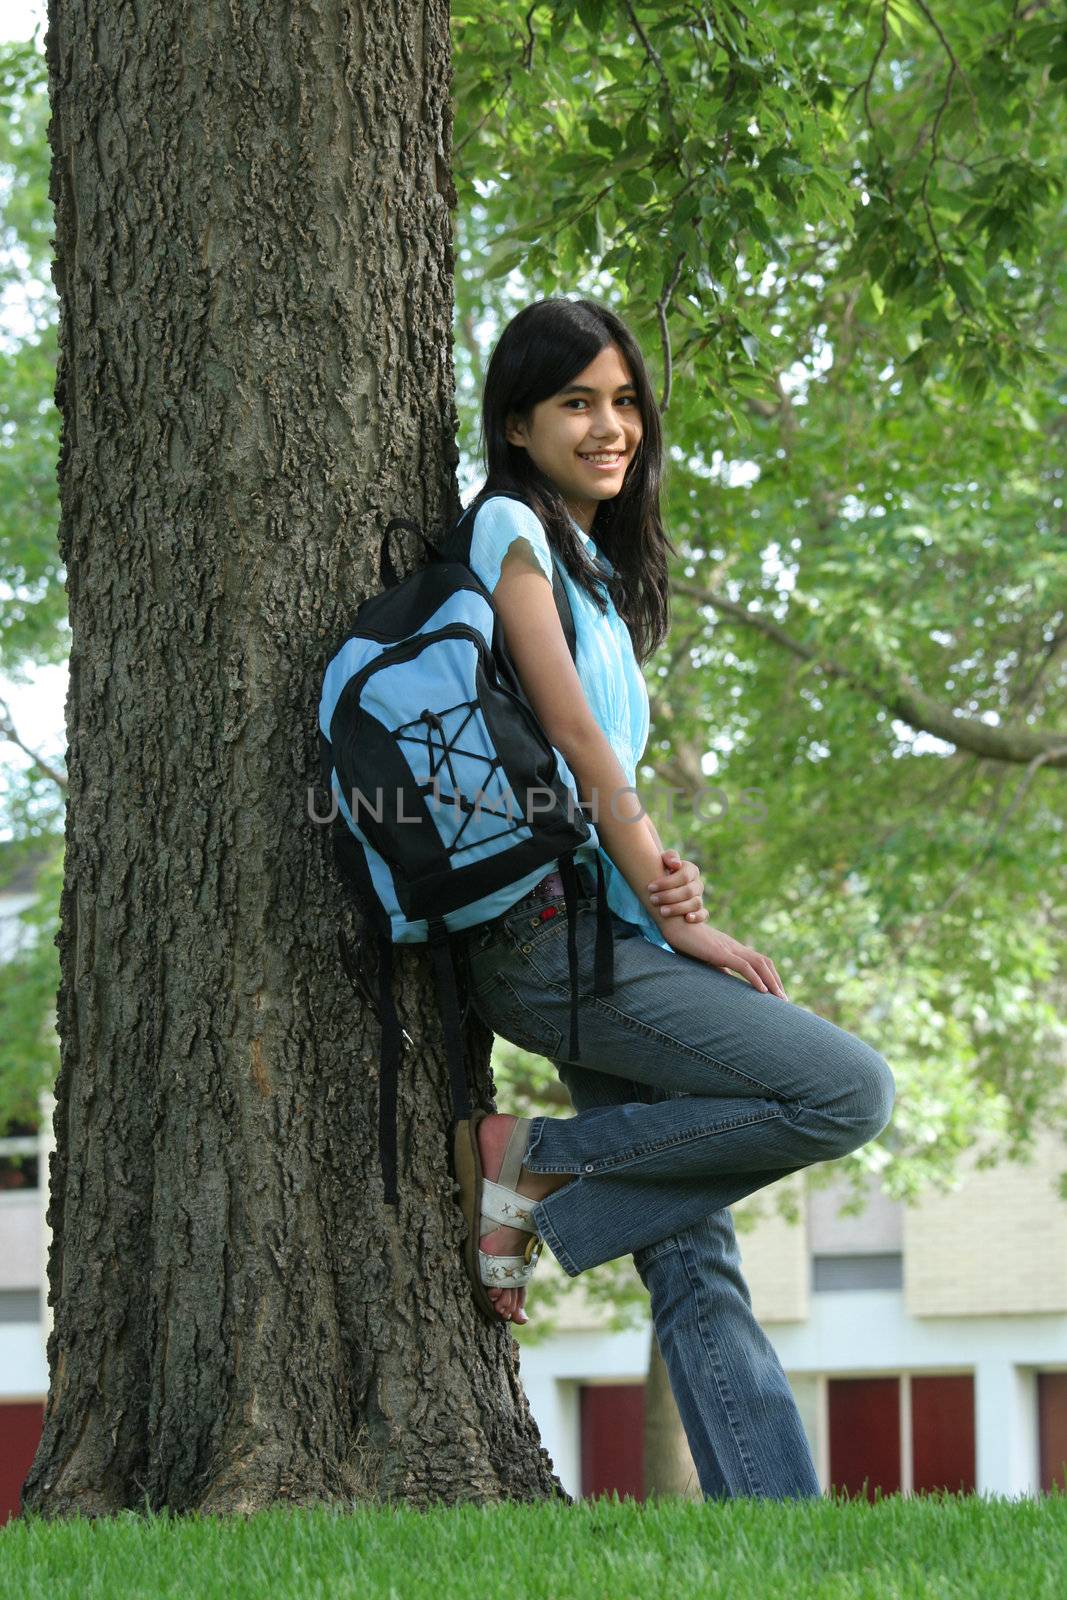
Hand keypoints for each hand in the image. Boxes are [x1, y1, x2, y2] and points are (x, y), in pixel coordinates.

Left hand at [647, 849, 707, 925]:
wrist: (663, 884)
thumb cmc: (662, 870)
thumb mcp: (663, 860)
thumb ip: (670, 857)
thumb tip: (676, 864)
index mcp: (691, 870)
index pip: (684, 876)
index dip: (667, 883)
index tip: (650, 887)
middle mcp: (697, 884)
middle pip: (688, 891)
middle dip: (669, 896)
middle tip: (652, 900)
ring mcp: (699, 898)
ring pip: (695, 903)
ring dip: (678, 908)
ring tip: (662, 912)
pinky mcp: (700, 910)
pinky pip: (704, 914)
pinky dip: (697, 917)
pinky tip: (687, 919)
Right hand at [659, 913, 789, 1000]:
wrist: (674, 923)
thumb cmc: (685, 941)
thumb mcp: (703, 958)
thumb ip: (717, 967)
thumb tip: (726, 980)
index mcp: (732, 949)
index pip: (758, 961)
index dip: (769, 976)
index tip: (775, 993)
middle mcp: (735, 947)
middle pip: (765, 962)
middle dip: (777, 981)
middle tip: (784, 1001)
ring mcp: (729, 949)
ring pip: (759, 964)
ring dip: (772, 982)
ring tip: (779, 999)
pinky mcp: (720, 953)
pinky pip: (744, 966)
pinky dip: (756, 978)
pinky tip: (763, 991)